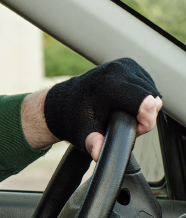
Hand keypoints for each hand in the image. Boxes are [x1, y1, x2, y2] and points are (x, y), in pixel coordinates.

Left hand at [21, 58, 161, 159]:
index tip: (135, 128)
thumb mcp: (84, 133)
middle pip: (151, 99)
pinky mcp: (130, 64)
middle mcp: (118, 69)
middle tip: (122, 122)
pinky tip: (126, 103)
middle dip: (143, 116)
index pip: (145, 102)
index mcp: (109, 83)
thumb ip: (93, 142)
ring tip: (122, 113)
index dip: (144, 120)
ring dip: (143, 107)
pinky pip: (148, 86)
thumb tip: (98, 153)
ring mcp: (125, 64)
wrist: (66, 102)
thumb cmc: (75, 117)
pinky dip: (142, 97)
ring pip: (152, 93)